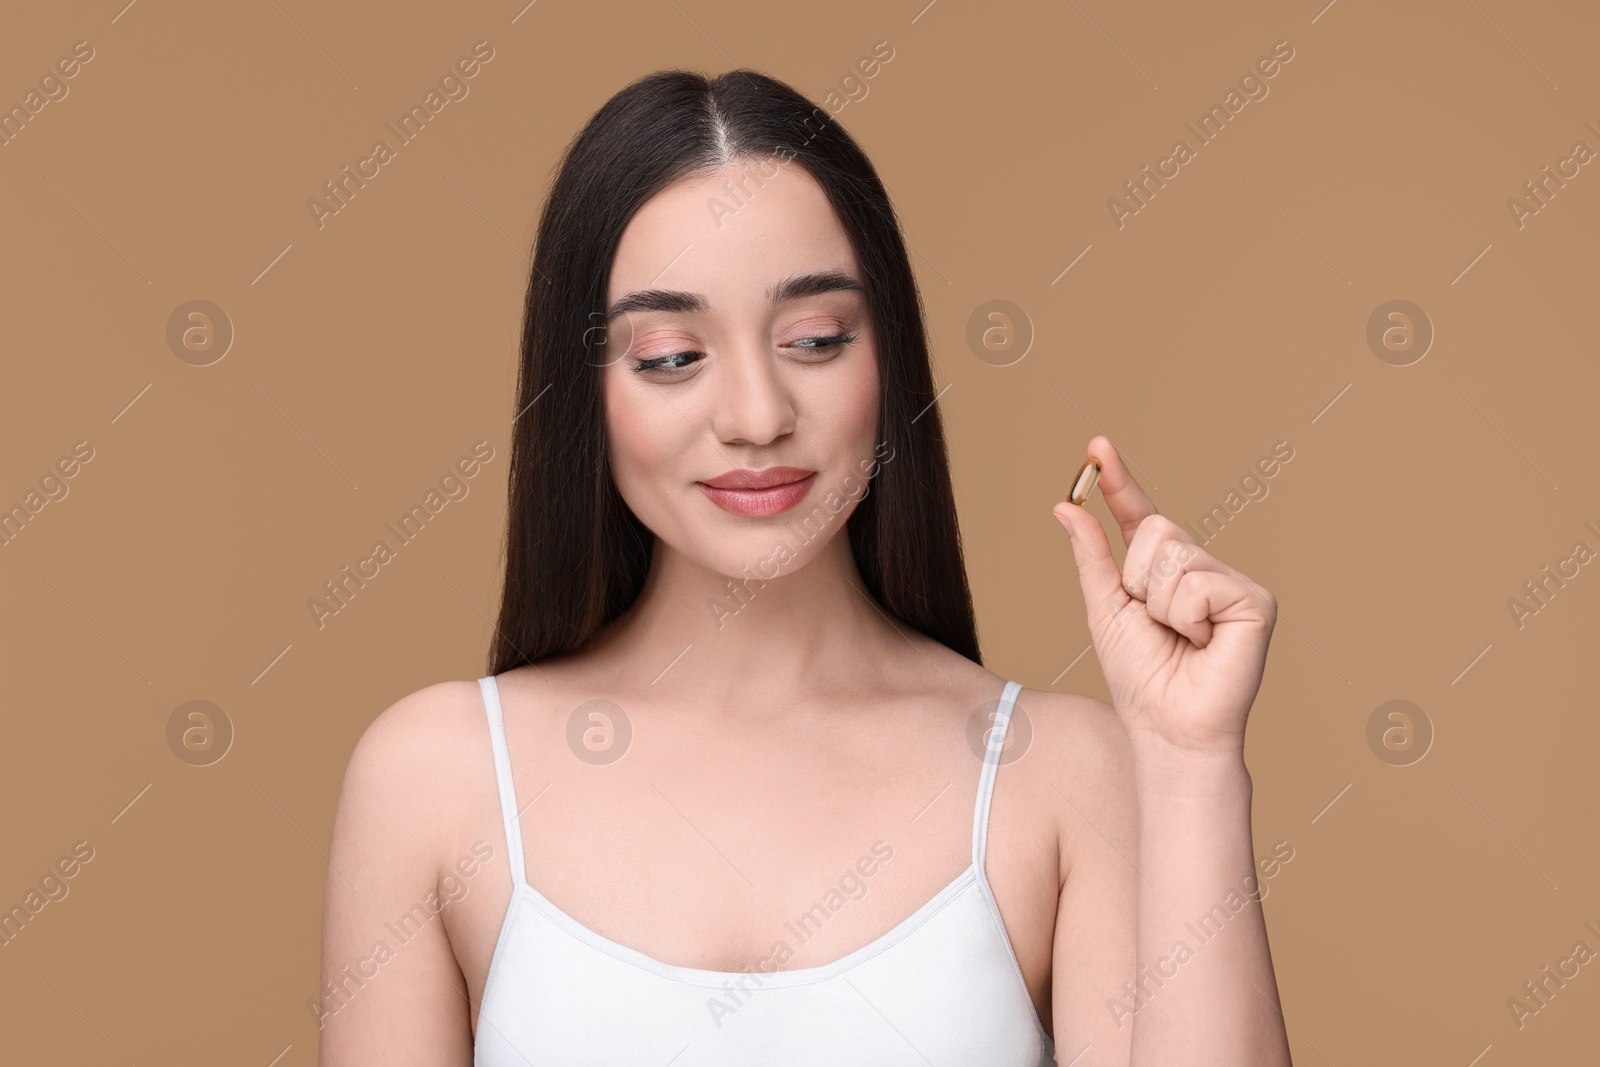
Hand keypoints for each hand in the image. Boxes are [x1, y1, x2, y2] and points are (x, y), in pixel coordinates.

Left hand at [1051, 435, 1277, 756]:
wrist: (1168, 726)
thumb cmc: (1141, 676)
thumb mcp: (1105, 608)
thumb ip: (1091, 557)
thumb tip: (1066, 506)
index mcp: (1165, 569)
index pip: (1138, 514)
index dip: (1118, 480)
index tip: (1096, 445)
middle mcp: (1202, 567)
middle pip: (1154, 529)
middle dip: (1137, 579)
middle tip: (1156, 624)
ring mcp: (1231, 581)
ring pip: (1174, 554)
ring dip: (1161, 603)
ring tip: (1181, 637)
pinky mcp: (1256, 600)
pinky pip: (1198, 581)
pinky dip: (1187, 616)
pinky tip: (1204, 642)